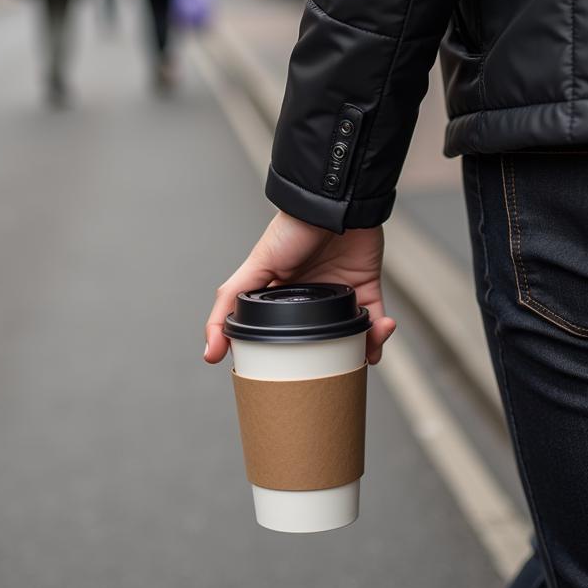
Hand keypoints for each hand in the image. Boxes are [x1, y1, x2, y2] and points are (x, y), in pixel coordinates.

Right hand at [204, 211, 395, 365]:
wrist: (334, 206)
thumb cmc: (291, 230)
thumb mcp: (253, 269)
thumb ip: (227, 306)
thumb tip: (210, 352)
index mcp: (281, 298)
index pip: (279, 339)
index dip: (283, 361)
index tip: (286, 381)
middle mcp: (311, 301)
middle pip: (319, 345)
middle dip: (325, 363)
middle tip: (329, 376)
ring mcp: (339, 297)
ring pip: (349, 340)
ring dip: (357, 353)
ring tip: (360, 357)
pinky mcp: (366, 290)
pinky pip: (373, 324)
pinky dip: (377, 337)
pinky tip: (377, 336)